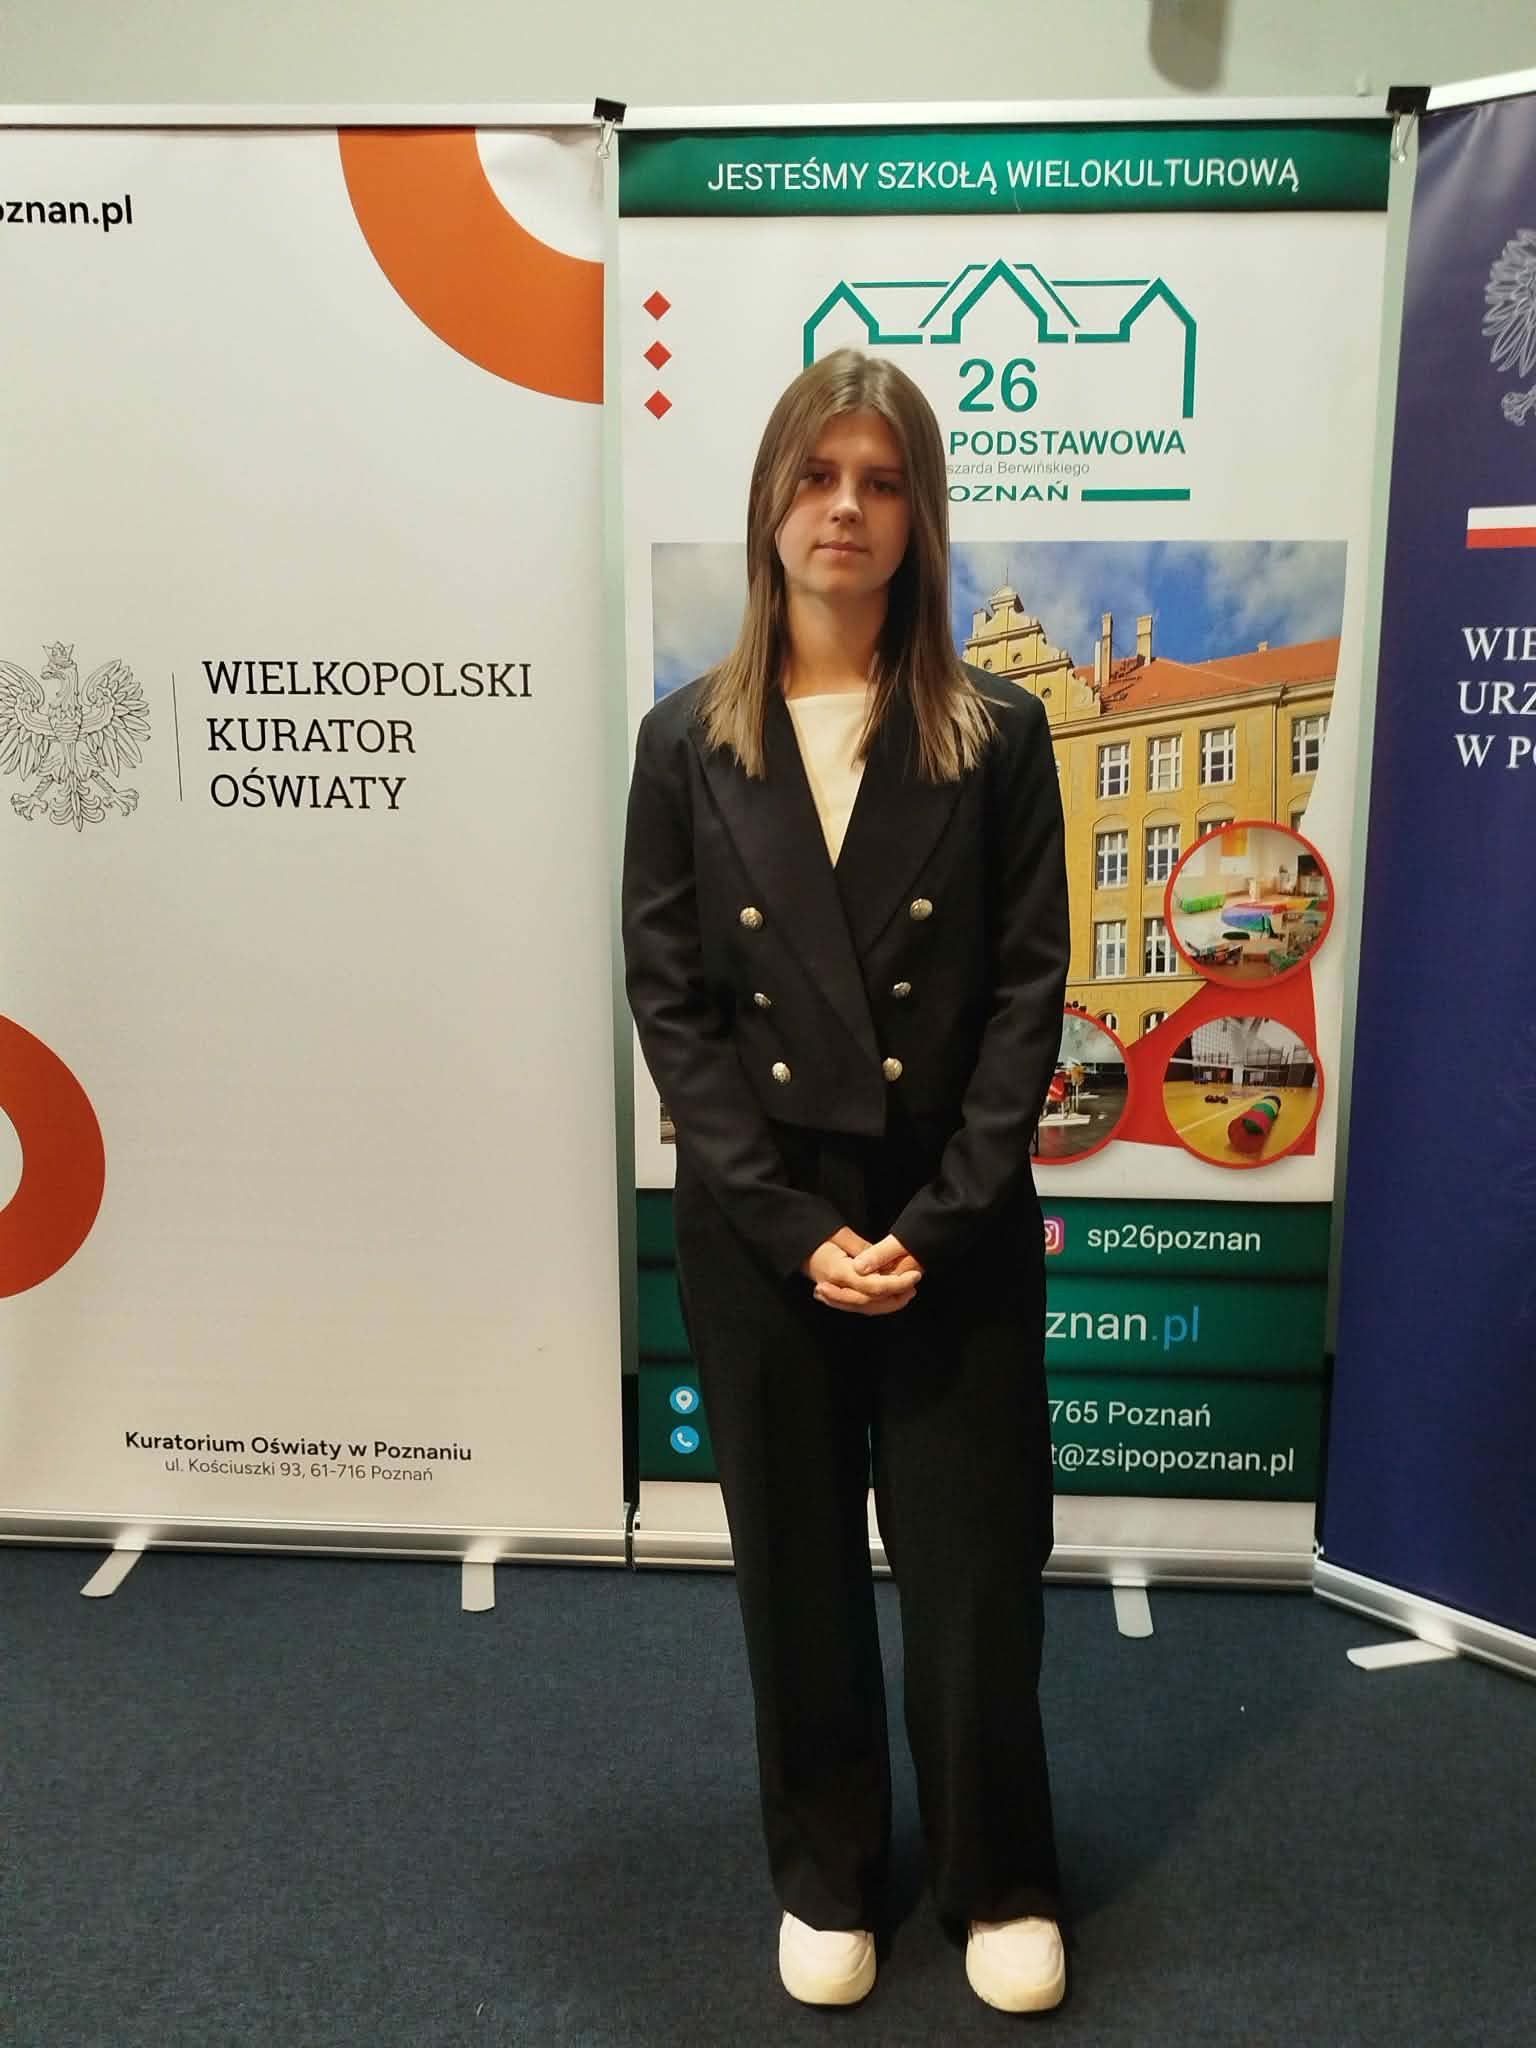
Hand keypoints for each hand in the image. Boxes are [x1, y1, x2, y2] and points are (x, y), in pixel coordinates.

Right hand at [803, 1228, 921, 1314]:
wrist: (792, 1242)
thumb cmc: (814, 1233)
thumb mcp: (840, 1233)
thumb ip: (862, 1250)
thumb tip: (883, 1264)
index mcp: (837, 1271)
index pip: (872, 1286)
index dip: (896, 1284)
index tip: (914, 1276)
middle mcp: (834, 1287)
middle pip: (869, 1303)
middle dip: (894, 1298)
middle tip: (913, 1287)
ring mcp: (832, 1293)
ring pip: (863, 1308)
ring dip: (886, 1304)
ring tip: (905, 1294)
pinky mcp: (833, 1294)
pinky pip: (855, 1305)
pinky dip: (873, 1304)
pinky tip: (887, 1298)